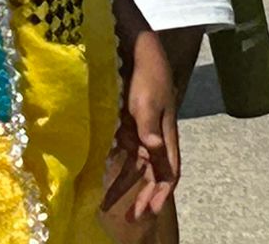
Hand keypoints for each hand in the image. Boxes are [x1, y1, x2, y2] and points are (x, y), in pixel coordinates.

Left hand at [104, 28, 179, 221]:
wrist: (139, 50)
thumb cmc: (147, 76)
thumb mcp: (147, 101)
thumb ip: (149, 127)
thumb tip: (153, 150)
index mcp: (165, 136)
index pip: (168, 172)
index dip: (160, 193)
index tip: (149, 212)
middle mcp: (155, 138)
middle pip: (151, 174)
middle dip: (141, 196)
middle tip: (130, 217)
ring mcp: (141, 130)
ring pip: (135, 165)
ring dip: (124, 184)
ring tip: (106, 202)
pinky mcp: (128, 122)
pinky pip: (122, 149)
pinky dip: (114, 163)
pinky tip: (100, 174)